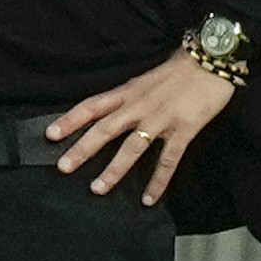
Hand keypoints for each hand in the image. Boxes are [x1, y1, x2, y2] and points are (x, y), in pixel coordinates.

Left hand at [47, 48, 234, 205]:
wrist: (210, 62)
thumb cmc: (176, 71)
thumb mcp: (142, 81)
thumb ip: (125, 97)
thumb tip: (105, 111)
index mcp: (127, 93)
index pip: (91, 106)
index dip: (70, 120)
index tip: (50, 134)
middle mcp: (138, 106)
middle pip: (104, 129)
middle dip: (82, 149)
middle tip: (63, 167)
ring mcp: (160, 120)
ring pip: (131, 148)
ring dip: (113, 170)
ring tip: (97, 188)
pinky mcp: (183, 131)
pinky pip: (167, 160)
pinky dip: (158, 181)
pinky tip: (149, 198)